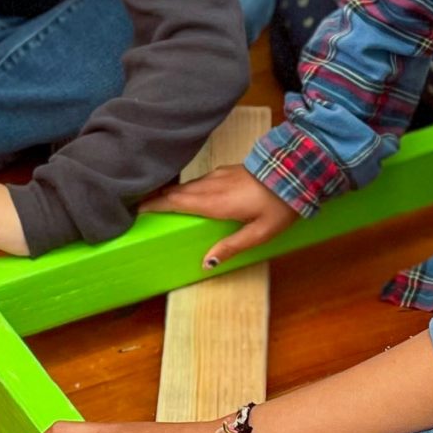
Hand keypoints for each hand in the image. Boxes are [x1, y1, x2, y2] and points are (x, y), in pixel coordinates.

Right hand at [144, 163, 297, 269]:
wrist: (296, 172)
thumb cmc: (280, 206)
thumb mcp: (259, 233)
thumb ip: (231, 247)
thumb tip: (206, 262)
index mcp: (216, 203)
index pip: (177, 202)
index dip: (155, 205)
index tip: (137, 208)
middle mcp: (213, 186)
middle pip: (177, 192)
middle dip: (157, 198)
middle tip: (138, 205)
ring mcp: (219, 175)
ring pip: (188, 185)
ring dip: (171, 192)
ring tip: (157, 201)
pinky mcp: (227, 170)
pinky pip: (200, 180)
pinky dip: (187, 188)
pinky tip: (189, 193)